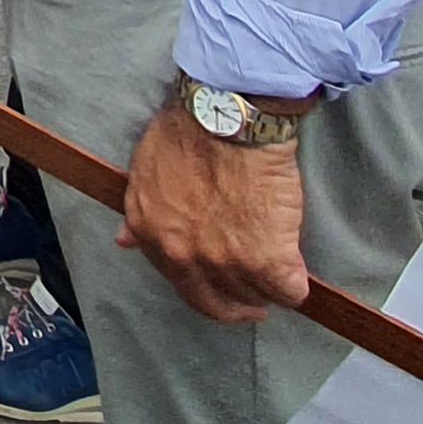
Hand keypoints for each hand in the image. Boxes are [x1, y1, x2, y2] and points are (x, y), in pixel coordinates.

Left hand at [121, 95, 314, 324]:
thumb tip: (126, 242)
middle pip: (216, 302)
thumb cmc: (188, 130)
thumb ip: (140, 214)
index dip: (204, 287)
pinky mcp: (267, 258)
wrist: (229, 118)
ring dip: (266, 287)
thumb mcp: (146, 170)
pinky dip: (295, 283)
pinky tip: (296, 270)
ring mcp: (225, 261)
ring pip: (254, 295)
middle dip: (237, 306)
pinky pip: (289, 290)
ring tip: (278, 274)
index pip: (179, 282)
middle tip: (255, 303)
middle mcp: (184, 256)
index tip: (220, 288)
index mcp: (152, 235)